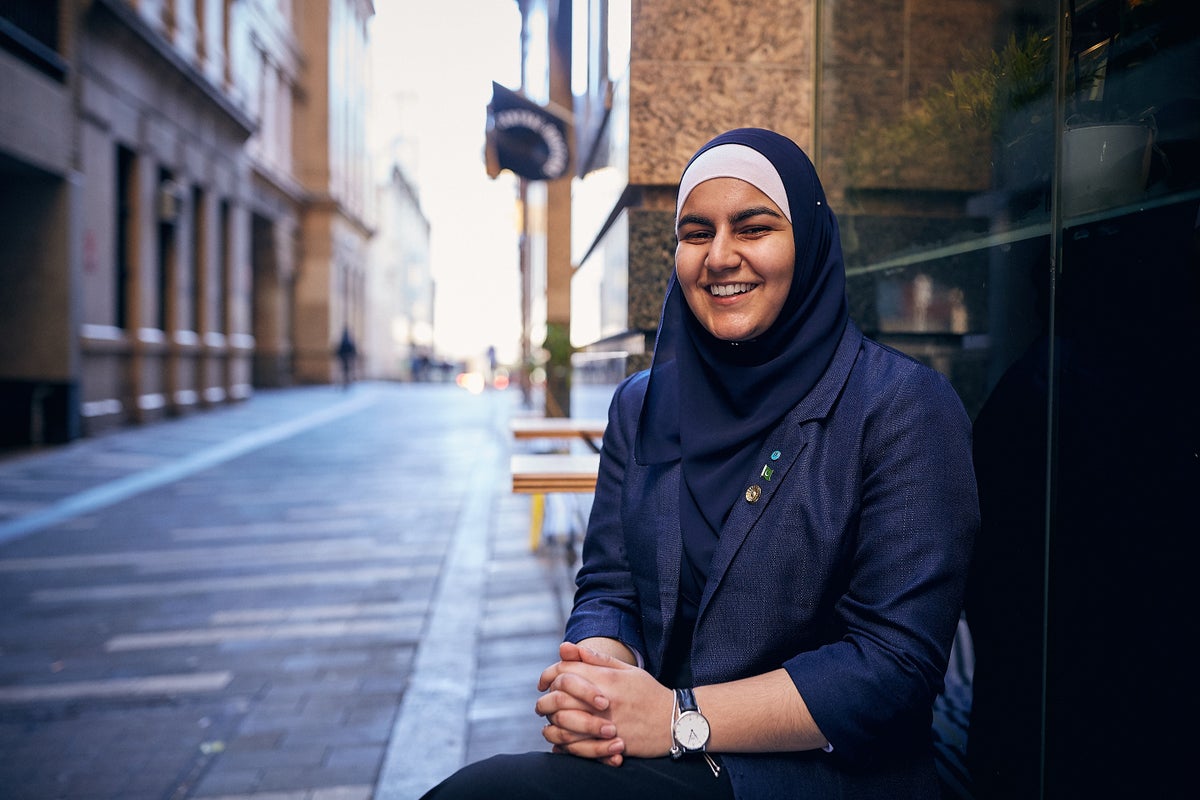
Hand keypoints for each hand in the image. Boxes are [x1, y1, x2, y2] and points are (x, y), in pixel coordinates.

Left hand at [535, 641, 672, 764]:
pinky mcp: (610, 743)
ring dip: (552, 723)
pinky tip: (562, 740)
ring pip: (564, 723)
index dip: (548, 674)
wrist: (675, 722)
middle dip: (545, 700)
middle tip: (543, 703)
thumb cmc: (650, 693)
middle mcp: (604, 699)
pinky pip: (578, 746)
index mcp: (607, 678)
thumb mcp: (627, 670)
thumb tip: (566, 647)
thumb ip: (596, 659)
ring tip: (550, 721)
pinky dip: (565, 743)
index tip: (544, 681)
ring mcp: (606, 723)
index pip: (565, 671)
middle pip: (559, 697)